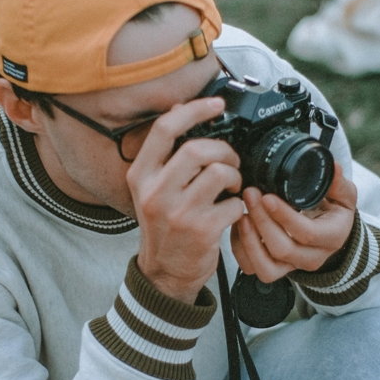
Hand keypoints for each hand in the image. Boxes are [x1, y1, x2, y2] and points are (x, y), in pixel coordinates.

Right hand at [128, 97, 244, 303]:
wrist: (164, 274)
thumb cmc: (163, 228)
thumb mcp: (151, 189)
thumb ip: (163, 155)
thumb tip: (178, 109)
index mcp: (140, 176)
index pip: (165, 129)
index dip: (195, 110)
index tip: (216, 105)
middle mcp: (155, 192)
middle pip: (198, 148)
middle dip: (224, 151)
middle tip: (230, 162)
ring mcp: (178, 212)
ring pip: (219, 173)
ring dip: (234, 176)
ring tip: (232, 187)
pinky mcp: (201, 230)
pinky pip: (232, 203)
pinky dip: (238, 206)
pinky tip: (231, 212)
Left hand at [231, 162, 357, 281]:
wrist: (328, 234)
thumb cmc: (333, 213)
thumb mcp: (344, 196)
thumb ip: (338, 183)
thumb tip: (334, 167)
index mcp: (331, 238)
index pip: (307, 234)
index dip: (285, 217)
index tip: (267, 197)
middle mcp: (312, 258)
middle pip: (282, 249)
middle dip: (262, 221)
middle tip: (250, 194)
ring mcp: (291, 267)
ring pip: (265, 266)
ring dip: (248, 239)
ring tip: (241, 212)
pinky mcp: (274, 270)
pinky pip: (251, 268)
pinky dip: (240, 248)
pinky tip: (240, 225)